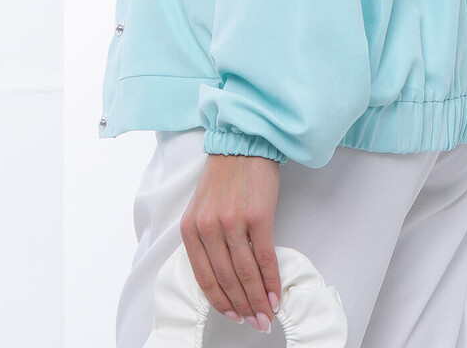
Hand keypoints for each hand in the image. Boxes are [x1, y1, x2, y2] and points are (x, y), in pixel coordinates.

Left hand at [180, 153, 281, 332]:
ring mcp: (232, 221)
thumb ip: (208, 237)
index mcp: (191, 228)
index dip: (220, 302)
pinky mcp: (258, 215)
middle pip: (226, 280)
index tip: (234, 316)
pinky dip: (271, 280)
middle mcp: (208, 227)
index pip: (204, 277)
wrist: (244, 142)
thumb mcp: (204, 206)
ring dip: (258, 299)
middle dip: (242, 307)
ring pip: (245, 273)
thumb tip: (226, 275)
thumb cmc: (227, 175)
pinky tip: (275, 294)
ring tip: (266, 315)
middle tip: (255, 323)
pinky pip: (264, 257)